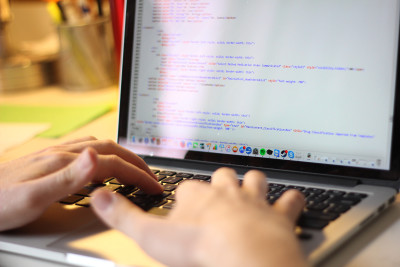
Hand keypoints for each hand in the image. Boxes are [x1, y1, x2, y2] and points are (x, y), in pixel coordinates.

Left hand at [0, 136, 162, 230]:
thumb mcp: (33, 198)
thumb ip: (68, 177)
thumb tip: (97, 155)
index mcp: (63, 162)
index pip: (112, 163)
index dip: (137, 174)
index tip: (153, 187)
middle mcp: (62, 153)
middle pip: (110, 149)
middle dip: (135, 161)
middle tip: (151, 176)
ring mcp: (55, 155)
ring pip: (99, 146)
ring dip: (122, 155)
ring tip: (134, 168)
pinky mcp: (49, 160)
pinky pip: (85, 151)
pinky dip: (104, 155)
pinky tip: (101, 165)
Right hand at [92, 167, 306, 266]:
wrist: (244, 256)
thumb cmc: (199, 247)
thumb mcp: (149, 235)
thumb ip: (122, 216)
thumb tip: (98, 197)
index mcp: (198, 196)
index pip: (187, 189)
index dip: (185, 197)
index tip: (183, 205)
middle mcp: (227, 193)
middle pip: (223, 177)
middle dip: (221, 182)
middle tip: (220, 192)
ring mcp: (255, 202)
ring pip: (255, 180)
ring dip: (254, 184)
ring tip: (252, 189)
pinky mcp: (279, 216)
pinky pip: (289, 201)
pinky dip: (290, 201)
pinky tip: (291, 203)